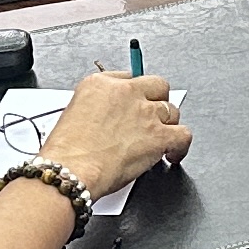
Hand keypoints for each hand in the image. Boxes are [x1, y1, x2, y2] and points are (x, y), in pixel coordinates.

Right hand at [46, 71, 191, 192]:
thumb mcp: (72, 116)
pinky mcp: (159, 135)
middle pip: (157, 87)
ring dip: (168, 125)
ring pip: (172, 111)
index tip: (136, 104)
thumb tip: (111, 121)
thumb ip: (97, 110)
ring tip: (159, 140)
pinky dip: (181, 147)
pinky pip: (183, 135)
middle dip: (156, 103)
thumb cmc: (66, 152)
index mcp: (100, 84)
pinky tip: (173, 154)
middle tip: (151, 120)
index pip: (129, 78)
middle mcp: (126, 92)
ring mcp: (145, 112)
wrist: (70, 169)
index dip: (136, 94)